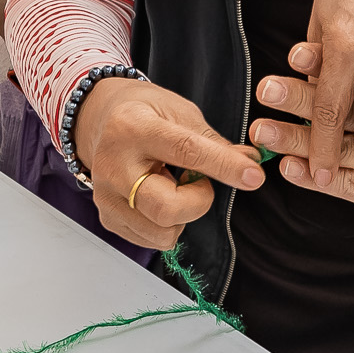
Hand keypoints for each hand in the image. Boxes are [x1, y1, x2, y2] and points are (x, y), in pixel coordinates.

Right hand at [75, 75, 262, 250]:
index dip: (224, 166)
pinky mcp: (107, 217)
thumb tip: (249, 164)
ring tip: (173, 187)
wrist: (100, 119)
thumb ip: (213, 142)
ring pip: (161, 233)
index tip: (252, 176)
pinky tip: (158, 196)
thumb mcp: (179, 111)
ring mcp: (106, 196)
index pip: (185, 151)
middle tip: (199, 182)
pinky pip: (151, 241)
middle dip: (199, 202)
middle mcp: (114, 165)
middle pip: (166, 208)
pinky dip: (166, 225)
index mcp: (134, 128)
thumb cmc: (144, 112)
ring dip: (182, 216)